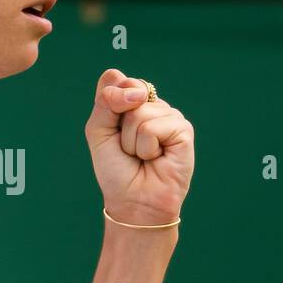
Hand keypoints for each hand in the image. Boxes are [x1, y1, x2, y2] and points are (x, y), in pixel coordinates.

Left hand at [84, 69, 193, 225]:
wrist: (133, 202)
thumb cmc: (117, 170)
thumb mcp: (98, 132)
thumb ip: (106, 102)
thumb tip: (132, 88)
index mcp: (134, 102)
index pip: (117, 80)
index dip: (109, 104)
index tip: (112, 131)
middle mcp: (154, 105)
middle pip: (128, 93)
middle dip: (119, 127)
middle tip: (128, 148)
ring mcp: (171, 116)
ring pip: (139, 113)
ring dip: (132, 142)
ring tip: (143, 157)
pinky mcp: (184, 131)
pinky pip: (153, 128)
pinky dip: (146, 149)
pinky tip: (156, 159)